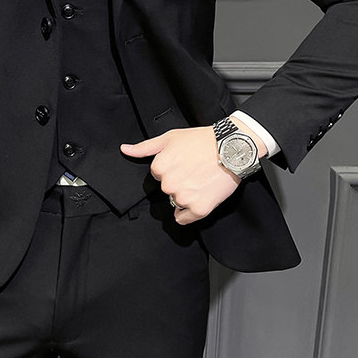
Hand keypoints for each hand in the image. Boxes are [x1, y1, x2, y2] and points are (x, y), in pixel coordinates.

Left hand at [120, 119, 265, 224]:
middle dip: (178, 181)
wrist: (232, 147)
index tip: (184, 162)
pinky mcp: (200, 208)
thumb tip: (124, 149)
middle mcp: (169, 185)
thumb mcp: (170, 138)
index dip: (172, 167)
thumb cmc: (202, 140)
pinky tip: (199, 197)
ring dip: (186, 195)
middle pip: (167, 189)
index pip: (158, 174)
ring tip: (201, 180)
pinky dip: (189, 212)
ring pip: (176, 202)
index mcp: (159, 168)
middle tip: (194, 170)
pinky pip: (184, 218)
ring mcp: (184, 198)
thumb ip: (145, 147)